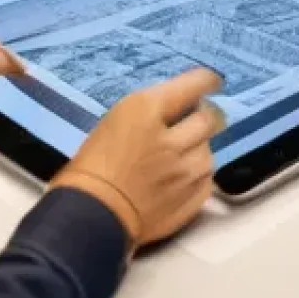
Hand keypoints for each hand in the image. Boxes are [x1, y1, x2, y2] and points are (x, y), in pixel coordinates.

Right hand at [50, 68, 224, 251]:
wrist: (87, 216)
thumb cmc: (90, 165)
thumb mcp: (116, 120)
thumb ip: (151, 109)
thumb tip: (178, 106)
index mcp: (146, 111)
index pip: (193, 85)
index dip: (206, 81)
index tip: (211, 82)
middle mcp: (173, 139)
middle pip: (209, 118)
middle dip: (205, 116)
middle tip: (196, 119)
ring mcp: (184, 173)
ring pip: (209, 152)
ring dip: (200, 148)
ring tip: (183, 153)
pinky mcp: (189, 201)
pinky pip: (206, 181)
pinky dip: (198, 176)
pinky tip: (183, 178)